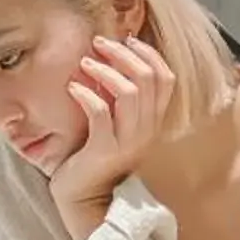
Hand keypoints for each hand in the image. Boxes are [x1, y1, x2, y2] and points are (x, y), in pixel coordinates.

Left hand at [49, 34, 174, 229]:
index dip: (149, 53)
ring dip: (105, 70)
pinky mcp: (103, 151)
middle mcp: (145, 130)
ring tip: (85, 63)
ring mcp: (126, 142)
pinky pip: (100, 113)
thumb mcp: (116, 125)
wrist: (84, 199)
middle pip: (147, 78)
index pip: (166, 78)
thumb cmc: (94, 157)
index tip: (126, 39)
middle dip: (122, 54)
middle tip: (99, 43)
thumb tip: (110, 60)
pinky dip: (86, 94)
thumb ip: (120, 100)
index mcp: (153, 122)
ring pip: (128, 92)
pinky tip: (73, 88)